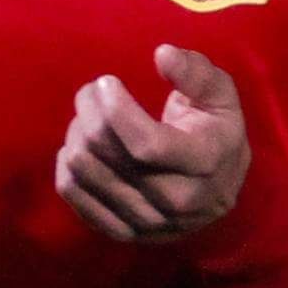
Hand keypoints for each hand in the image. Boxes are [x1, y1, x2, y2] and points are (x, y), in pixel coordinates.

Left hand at [56, 44, 248, 241]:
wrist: (219, 189)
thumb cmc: (215, 130)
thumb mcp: (220, 96)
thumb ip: (196, 72)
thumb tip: (163, 54)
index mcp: (205, 163)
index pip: (147, 144)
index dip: (116, 111)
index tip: (105, 82)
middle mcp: (179, 201)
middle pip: (112, 157)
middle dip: (90, 113)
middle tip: (91, 91)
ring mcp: (150, 223)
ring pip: (88, 175)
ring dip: (77, 135)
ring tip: (86, 116)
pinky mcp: (125, 233)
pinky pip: (77, 199)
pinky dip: (67, 168)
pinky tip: (78, 146)